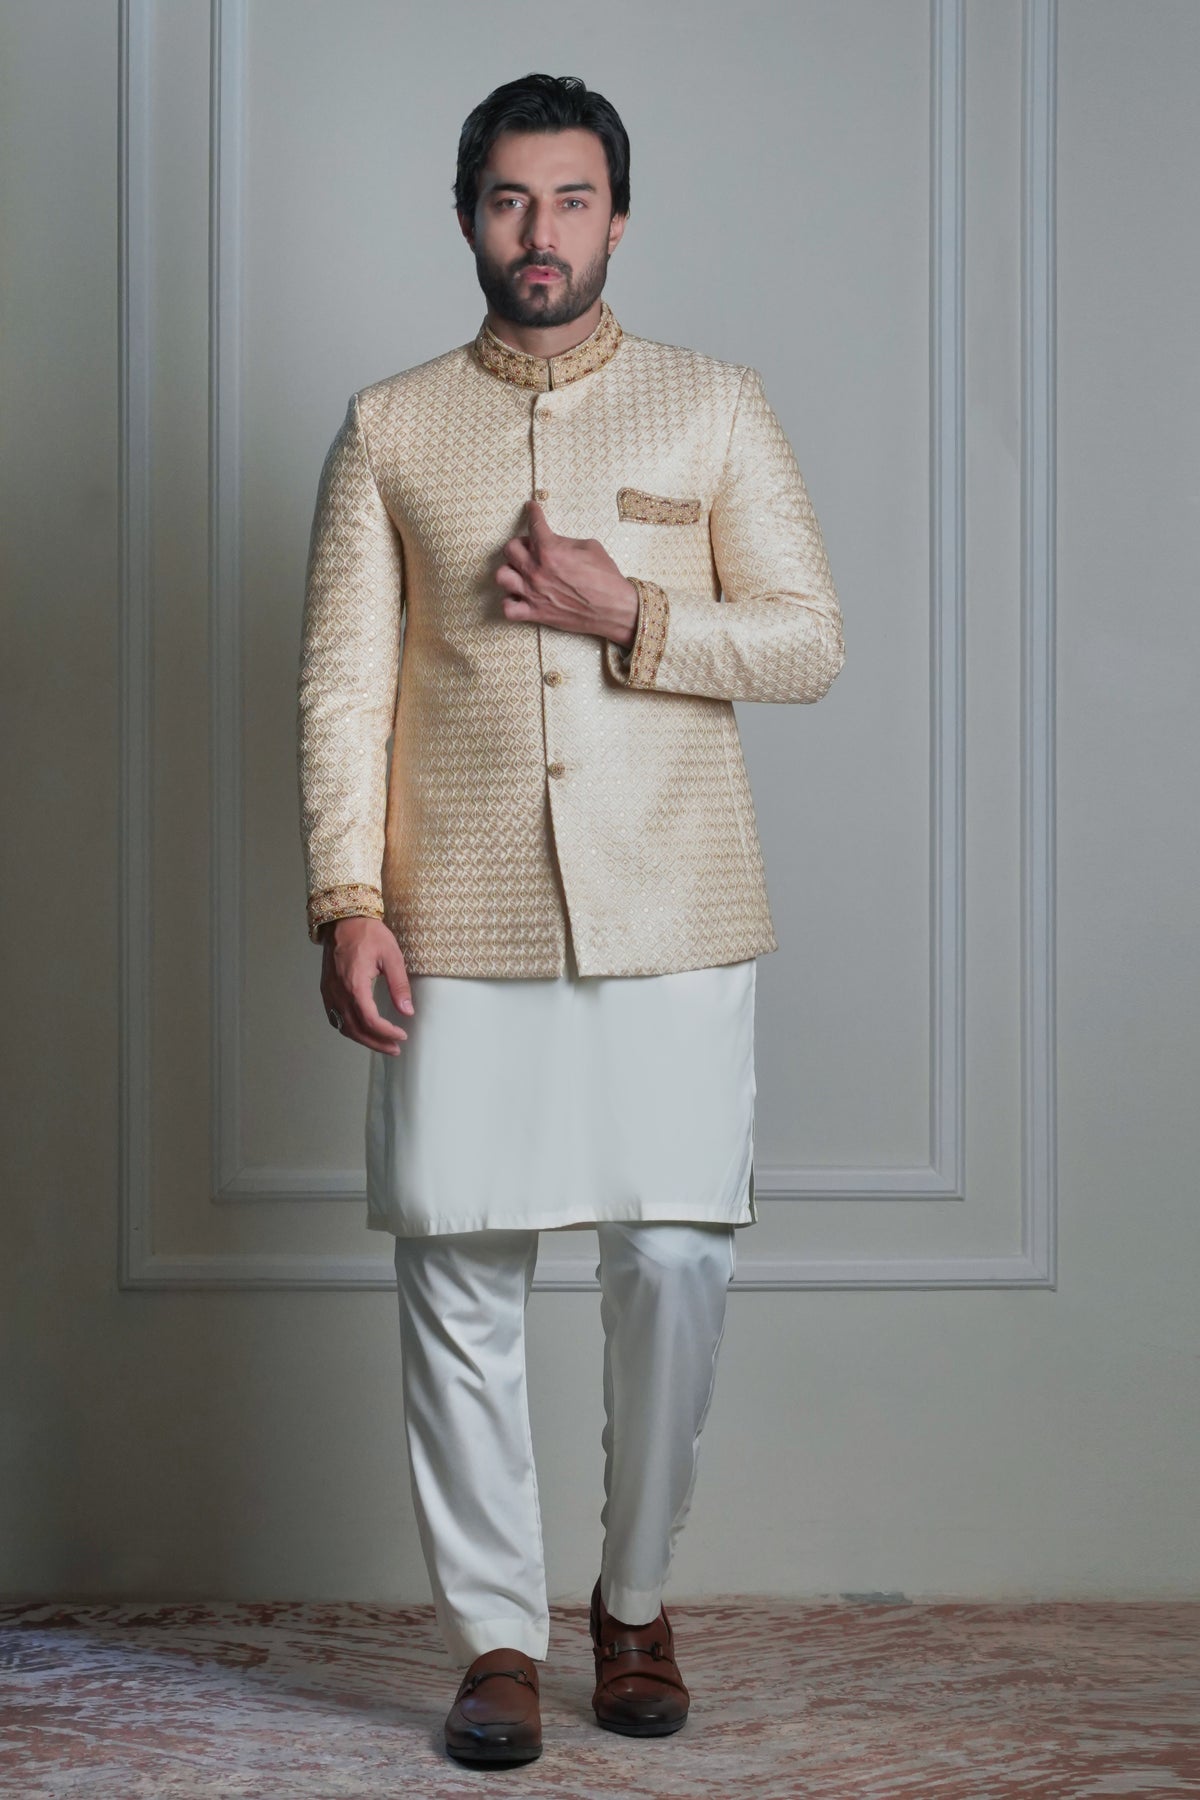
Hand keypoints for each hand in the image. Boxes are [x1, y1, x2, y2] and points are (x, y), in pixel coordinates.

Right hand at [319, 917, 413, 1054]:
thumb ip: (399, 985)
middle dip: (376, 1043)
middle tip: (395, 1048)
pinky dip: (349, 1029)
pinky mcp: (326, 990)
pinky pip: (335, 1018)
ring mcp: (329, 992)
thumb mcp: (391, 956)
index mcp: (354, 984)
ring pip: (344, 1027)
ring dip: (363, 1039)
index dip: (386, 1032)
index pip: (369, 1020)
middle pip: (355, 1029)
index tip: (402, 1035)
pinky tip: (362, 1030)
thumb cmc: (368, 934)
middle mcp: (338, 992)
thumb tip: (407, 1011)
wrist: (343, 920)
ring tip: (382, 1044)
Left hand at [497, 499, 638, 647]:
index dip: (533, 512)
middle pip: (509, 549)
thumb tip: (554, 542)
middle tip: (531, 547)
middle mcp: (537, 571)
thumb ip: (565, 542)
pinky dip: (511, 602)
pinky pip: (508, 608)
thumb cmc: (606, 577)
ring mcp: (533, 593)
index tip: (531, 507)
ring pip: (502, 576)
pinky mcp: (536, 613)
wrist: (615, 608)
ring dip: (511, 571)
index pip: (534, 524)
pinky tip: (520, 597)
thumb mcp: (590, 547)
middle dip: (520, 544)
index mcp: (550, 550)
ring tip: (522, 571)